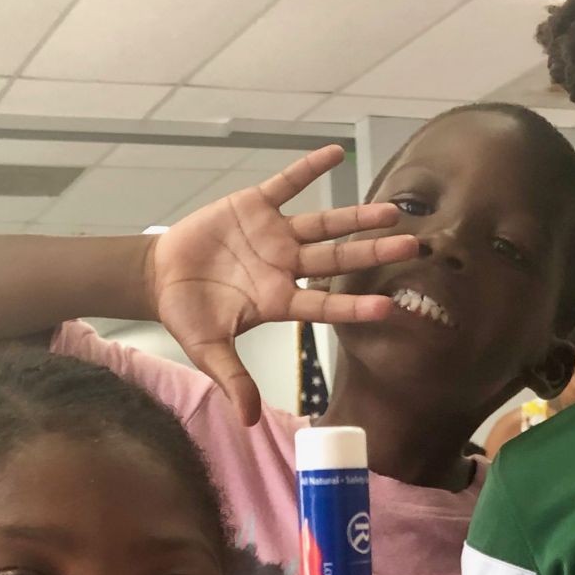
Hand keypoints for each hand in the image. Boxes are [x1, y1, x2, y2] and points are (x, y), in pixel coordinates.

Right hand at [148, 143, 418, 424]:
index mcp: (279, 300)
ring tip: (392, 211)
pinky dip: (309, 169)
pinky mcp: (256, 205)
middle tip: (414, 248)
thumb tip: (248, 421)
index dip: (354, 305)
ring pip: (324, 224)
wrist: (160, 276)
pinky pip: (288, 183)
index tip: (388, 306)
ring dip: (356, 216)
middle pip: (338, 259)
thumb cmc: (188, 314)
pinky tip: (335, 153)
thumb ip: (233, 379)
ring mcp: (275, 235)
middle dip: (373, 254)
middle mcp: (286, 267)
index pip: (325, 304)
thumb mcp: (208, 350)